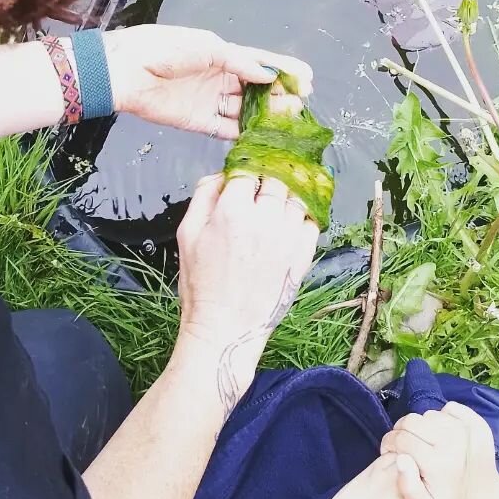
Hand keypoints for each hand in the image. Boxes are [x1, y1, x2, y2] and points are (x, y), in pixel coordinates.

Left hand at [103, 25, 312, 137]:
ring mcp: (210, 101)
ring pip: (245, 110)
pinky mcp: (199, 122)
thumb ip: (239, 61)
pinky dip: (243, 133)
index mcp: (223, 54)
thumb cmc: (163, 48)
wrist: (126, 70)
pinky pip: (226, 129)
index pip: (260, 62)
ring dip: (265, 115)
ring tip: (287, 120)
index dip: (283, 69)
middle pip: (257, 89)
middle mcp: (220, 78)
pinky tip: (261, 136)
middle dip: (279, 95)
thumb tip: (268, 73)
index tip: (307, 78)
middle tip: (299, 103)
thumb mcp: (207, 47)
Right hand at [176, 173, 319, 411]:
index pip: (246, 169)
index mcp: (231, 210)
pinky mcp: (303, 254)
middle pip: (275, 179)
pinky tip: (289, 225)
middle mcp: (263, 218)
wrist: (226, 329)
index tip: (242, 179)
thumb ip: (203, 196)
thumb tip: (222, 174)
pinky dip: (302, 218)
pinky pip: (311, 222)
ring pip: (296, 196)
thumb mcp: (187, 234)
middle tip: (258, 193)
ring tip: (274, 208)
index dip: (244, 172)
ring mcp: (287, 236)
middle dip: (266, 181)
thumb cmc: (201, 284)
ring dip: (286, 197)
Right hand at [379, 404, 498, 498]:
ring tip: (425, 441)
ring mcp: (466, 429)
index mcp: (437, 462)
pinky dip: (442, 417)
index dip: (389, 443)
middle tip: (403, 443)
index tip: (389, 451)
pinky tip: (443, 434)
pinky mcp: (476, 422)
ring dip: (422, 425)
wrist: (484, 498)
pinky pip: (449, 408)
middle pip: (412, 421)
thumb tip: (400, 458)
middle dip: (401, 430)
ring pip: (429, 414)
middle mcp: (451, 441)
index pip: (400, 438)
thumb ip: (406, 485)